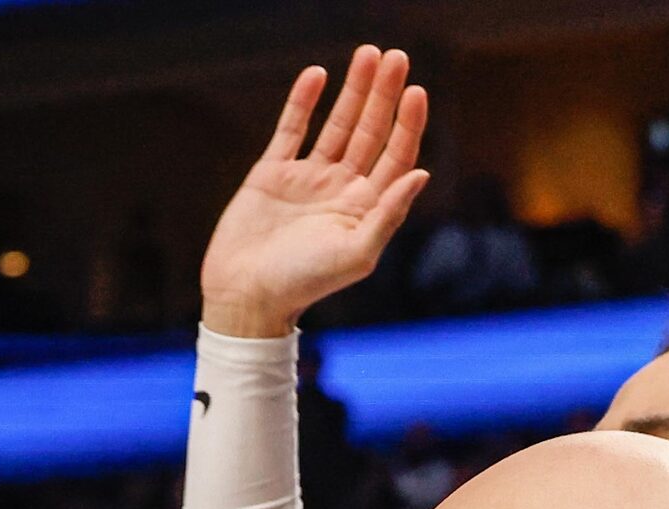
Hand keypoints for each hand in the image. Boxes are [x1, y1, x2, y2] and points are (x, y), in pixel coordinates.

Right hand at [201, 47, 430, 337]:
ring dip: (353, 90)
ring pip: (337, 124)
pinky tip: (317, 74)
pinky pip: (291, 129)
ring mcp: (308, 179)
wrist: (246, 294)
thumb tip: (422, 173)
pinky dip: (303, 102)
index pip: (396, 157)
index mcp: (366, 209)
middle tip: (396, 56)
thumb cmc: (304, 283)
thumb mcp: (356, 253)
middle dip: (384, 94)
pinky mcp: (273, 173)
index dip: (408, 123)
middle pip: (371, 132)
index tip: (416, 90)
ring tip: (367, 54)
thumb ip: (389, 214)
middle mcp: (341, 190)